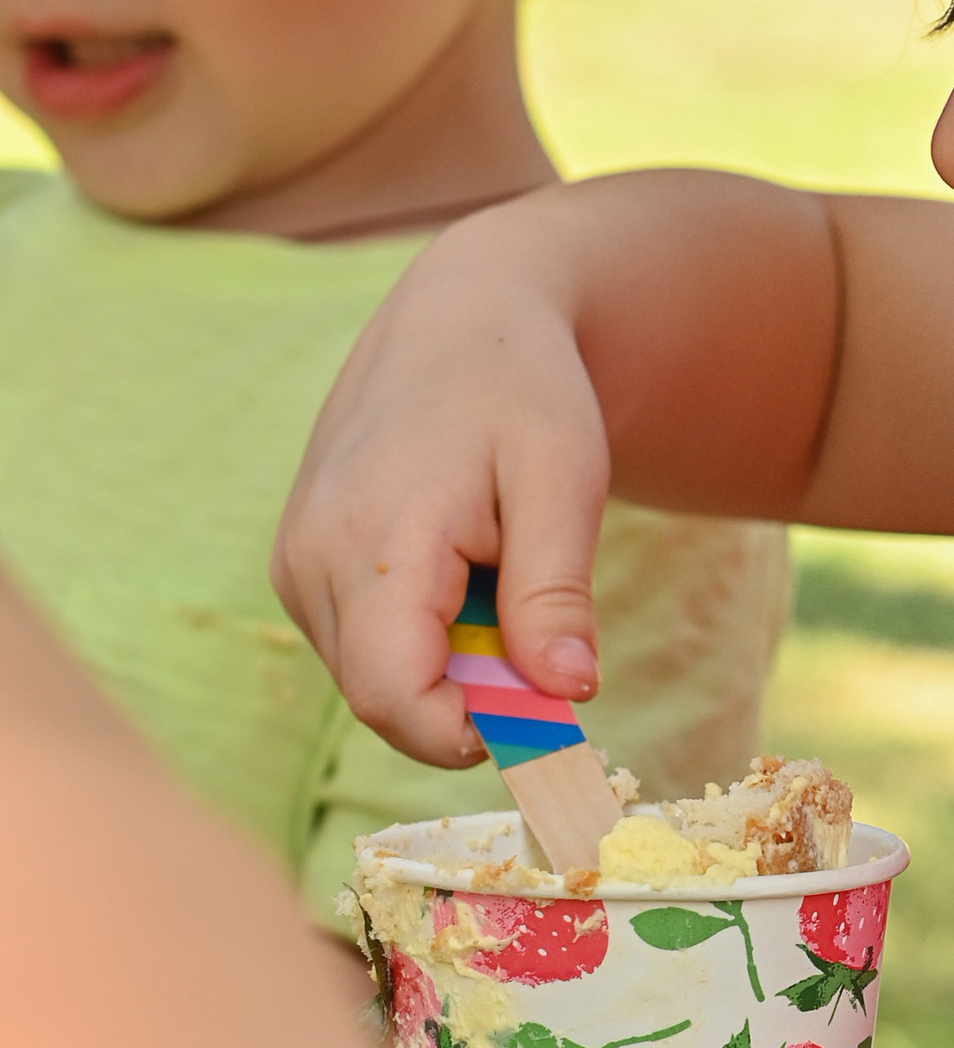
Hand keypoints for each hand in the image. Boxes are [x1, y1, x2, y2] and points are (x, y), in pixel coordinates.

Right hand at [272, 202, 612, 761]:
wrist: (461, 316)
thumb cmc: (523, 390)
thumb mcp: (565, 479)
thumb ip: (556, 593)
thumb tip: (564, 695)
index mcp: (370, 535)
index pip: (393, 696)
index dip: (472, 731)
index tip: (548, 708)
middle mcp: (307, 558)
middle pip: (382, 700)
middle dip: (471, 698)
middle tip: (540, 631)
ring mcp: (293, 564)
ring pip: (372, 680)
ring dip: (449, 664)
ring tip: (496, 573)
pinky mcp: (298, 566)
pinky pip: (363, 646)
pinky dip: (423, 638)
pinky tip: (460, 568)